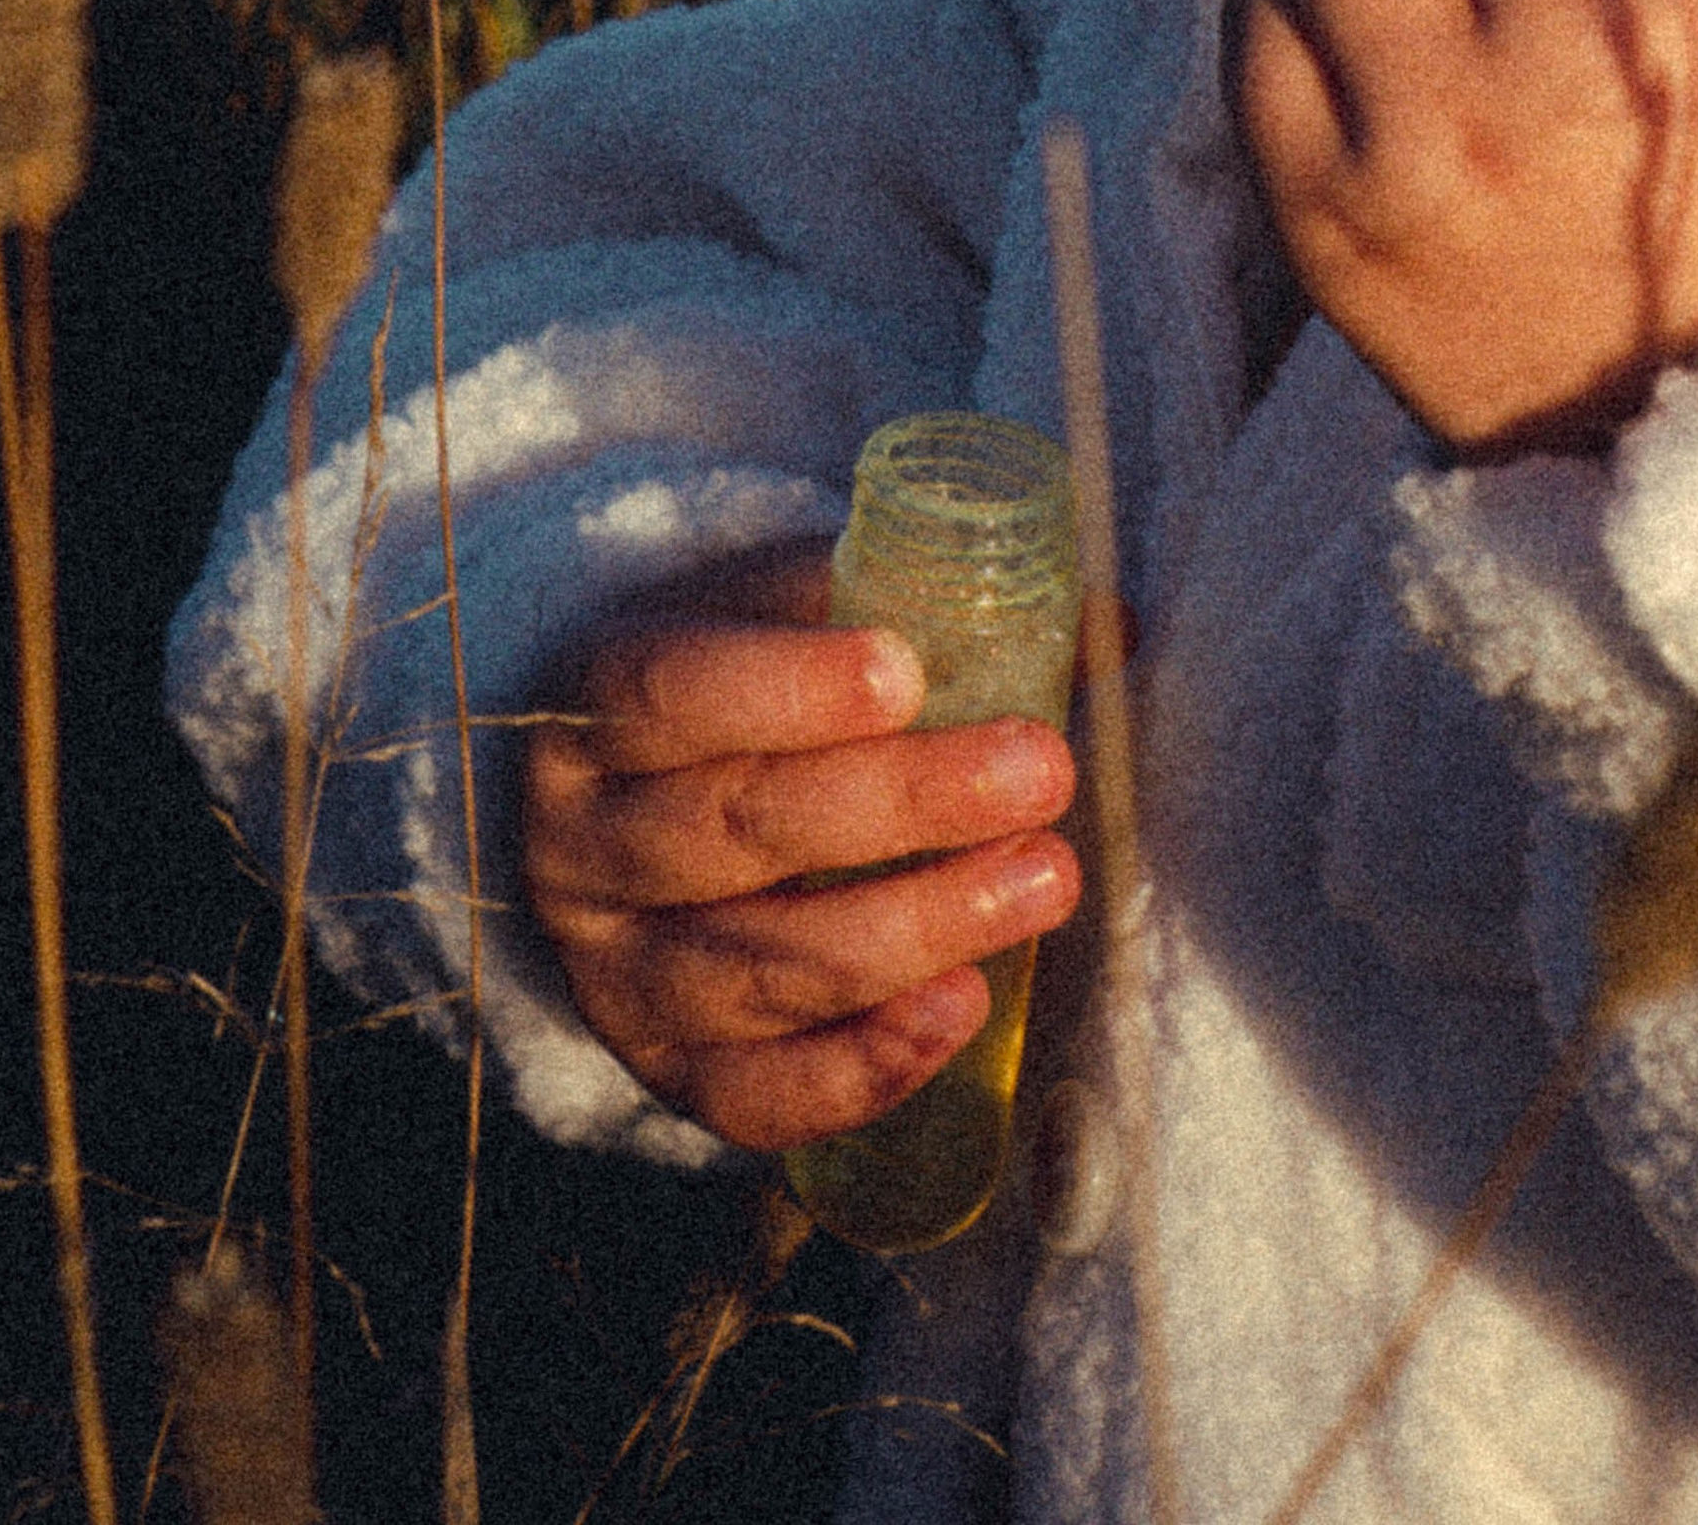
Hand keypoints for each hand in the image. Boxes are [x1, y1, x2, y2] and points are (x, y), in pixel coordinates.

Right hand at [523, 543, 1080, 1150]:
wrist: (621, 812)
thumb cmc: (730, 696)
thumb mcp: (782, 621)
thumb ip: (911, 602)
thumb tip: (1115, 625)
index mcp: (592, 709)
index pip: (675, 692)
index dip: (787, 687)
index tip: (906, 671)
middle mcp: (583, 847)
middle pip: (739, 830)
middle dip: (902, 804)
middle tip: (1039, 772)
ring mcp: (616, 973)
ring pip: (763, 966)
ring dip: (916, 928)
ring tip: (1045, 880)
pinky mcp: (666, 1072)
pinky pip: (760, 1095)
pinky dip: (867, 1061)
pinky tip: (963, 1004)